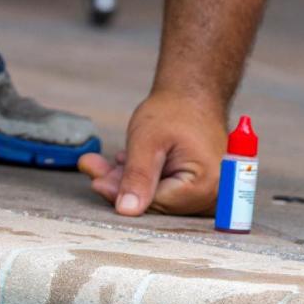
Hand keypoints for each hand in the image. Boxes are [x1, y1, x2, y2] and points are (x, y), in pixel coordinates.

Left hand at [79, 91, 227, 215]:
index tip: (97, 182)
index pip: (155, 204)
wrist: (193, 93)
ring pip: (157, 197)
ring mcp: (207, 192)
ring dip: (129, 181)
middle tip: (93, 168)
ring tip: (106, 162)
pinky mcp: (197, 188)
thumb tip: (127, 210)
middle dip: (123, 186)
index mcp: (204, 185)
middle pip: (156, 203)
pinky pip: (164, 190)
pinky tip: (125, 162)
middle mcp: (210, 194)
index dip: (123, 194)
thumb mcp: (147, 141)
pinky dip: (143, 178)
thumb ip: (137, 177)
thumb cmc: (174, 110)